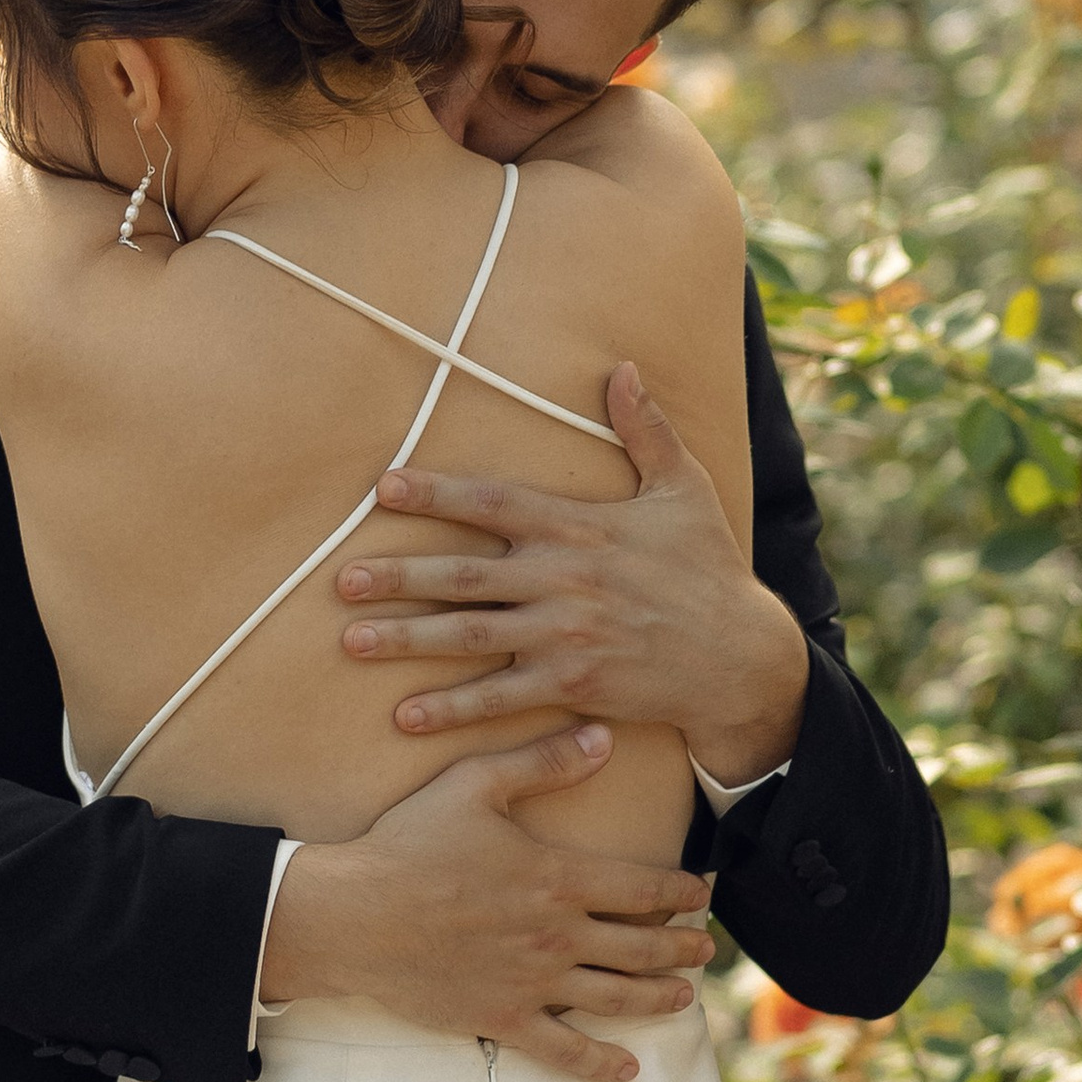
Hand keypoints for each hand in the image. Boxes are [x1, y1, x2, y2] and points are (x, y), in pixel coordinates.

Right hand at [258, 721, 712, 1081]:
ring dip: (659, 999)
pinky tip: (627, 1069)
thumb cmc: (407, 844)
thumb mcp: (474, 785)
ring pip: (616, 999)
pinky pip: (564, 1050)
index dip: (681, 893)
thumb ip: (543, 763)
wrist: (351, 915)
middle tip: (704, 949)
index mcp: (557, 879)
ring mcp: (532, 983)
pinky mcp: (502, 1020)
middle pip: (642, 947)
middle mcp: (557, 936)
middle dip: (682, 948)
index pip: (642, 889)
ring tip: (683, 998)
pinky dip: (600, 1064)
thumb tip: (603, 738)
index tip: (701, 895)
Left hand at [336, 364, 810, 787]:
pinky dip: (452, 708)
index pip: (495, 501)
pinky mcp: (573, 685)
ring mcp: (565, 637)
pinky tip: (405, 713)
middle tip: (341, 580)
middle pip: (464, 574)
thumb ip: (646, 430)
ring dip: (408, 639)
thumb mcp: (684, 489)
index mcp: (581, 527)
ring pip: (470, 636)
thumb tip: (624, 368)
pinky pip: (501, 697)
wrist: (740, 653)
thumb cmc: (708, 567)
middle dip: (399, 576)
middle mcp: (564, 580)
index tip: (385, 487)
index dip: (437, 493)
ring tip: (352, 640)